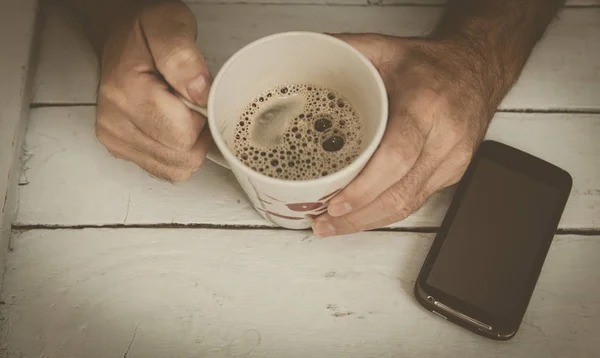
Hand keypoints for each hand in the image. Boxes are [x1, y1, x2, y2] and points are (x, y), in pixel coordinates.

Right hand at [95, 1, 211, 181]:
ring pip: (175, 168)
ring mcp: (114, 137)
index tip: (198, 97)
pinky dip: (177, 154)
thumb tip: (199, 93)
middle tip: (192, 104)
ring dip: (189, 146)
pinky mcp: (119, 148)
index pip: (184, 136)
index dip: (203, 119)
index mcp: (127, 91)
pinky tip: (174, 128)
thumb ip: (184, 58)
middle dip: (198, 134)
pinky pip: (164, 169)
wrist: (120, 37)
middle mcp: (115, 120)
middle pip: (181, 156)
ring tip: (183, 114)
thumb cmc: (144, 31)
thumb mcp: (169, 25)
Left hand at [312, 33, 494, 236]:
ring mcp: (452, 161)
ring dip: (367, 222)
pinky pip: (415, 201)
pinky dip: (383, 212)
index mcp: (426, 106)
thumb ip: (345, 51)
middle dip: (357, 217)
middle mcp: (444, 138)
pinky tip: (360, 216)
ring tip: (332, 226)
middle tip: (322, 222)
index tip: (335, 204)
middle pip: (400, 193)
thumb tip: (303, 54)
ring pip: (407, 205)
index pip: (397, 157)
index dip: (365, 188)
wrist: (477, 69)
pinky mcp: (452, 173)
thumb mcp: (386, 48)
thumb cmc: (431, 64)